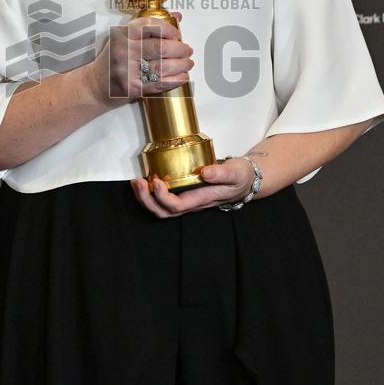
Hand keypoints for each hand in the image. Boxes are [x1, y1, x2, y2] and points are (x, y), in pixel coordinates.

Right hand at [87, 11, 193, 104]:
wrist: (95, 85)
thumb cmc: (112, 60)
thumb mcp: (124, 38)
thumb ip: (148, 27)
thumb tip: (176, 16)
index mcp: (122, 35)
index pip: (150, 25)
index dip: (169, 29)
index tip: (177, 34)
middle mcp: (124, 51)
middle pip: (161, 47)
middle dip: (180, 49)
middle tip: (188, 50)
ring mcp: (128, 70)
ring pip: (163, 66)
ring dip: (182, 65)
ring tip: (188, 63)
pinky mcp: (133, 87)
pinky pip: (160, 83)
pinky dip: (176, 80)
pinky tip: (183, 76)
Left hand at [130, 156, 255, 217]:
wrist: (246, 180)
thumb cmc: (241, 177)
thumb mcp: (236, 172)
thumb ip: (222, 173)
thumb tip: (205, 172)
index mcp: (202, 199)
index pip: (178, 205)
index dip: (163, 197)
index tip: (157, 180)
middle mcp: (192, 203)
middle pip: (164, 212)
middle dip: (147, 200)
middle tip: (138, 182)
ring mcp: (187, 201)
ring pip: (162, 209)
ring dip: (145, 198)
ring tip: (137, 182)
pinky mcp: (185, 194)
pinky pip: (164, 201)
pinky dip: (151, 193)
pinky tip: (146, 180)